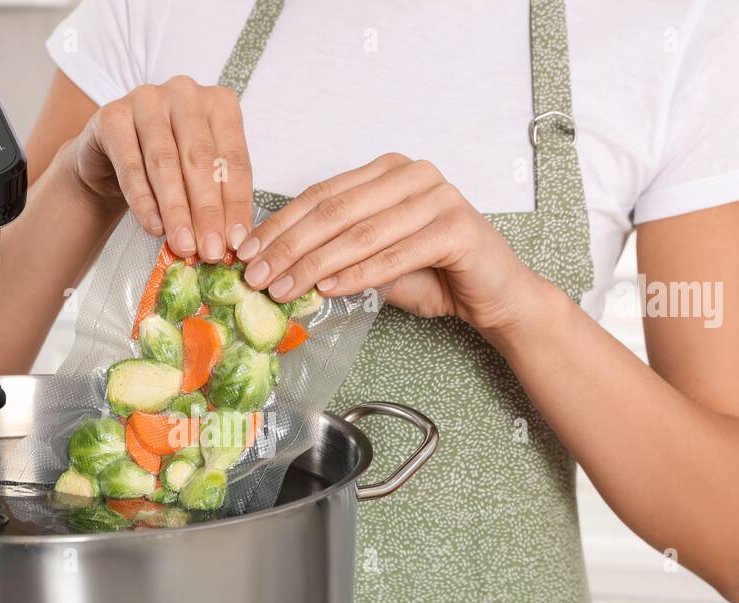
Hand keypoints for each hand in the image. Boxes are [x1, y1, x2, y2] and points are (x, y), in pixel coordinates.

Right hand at [71, 76, 251, 261]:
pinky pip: (130, 165)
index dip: (236, 205)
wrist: (111, 162)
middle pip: (200, 160)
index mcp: (219, 104)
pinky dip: (143, 201)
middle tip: (210, 251)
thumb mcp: (200, 179)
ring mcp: (146, 99)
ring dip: (176, 210)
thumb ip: (218, 201)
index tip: (237, 243)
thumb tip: (234, 242)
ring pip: (165, 163)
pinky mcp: (112, 115)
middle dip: (207, 212)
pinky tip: (154, 227)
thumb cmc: (167, 168)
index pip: (233, 160)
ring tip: (184, 246)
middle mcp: (185, 93)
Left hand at [233, 153, 549, 334]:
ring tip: (284, 289)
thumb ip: (332, 253)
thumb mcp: (371, 261)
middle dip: (288, 246)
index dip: (278, 225)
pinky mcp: (457, 227)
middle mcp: (412, 173)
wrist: (494, 296)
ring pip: (361, 232)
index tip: (245, 254)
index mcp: (386, 171)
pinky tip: (328, 290)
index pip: (320, 195)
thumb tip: (271, 266)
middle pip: (334, 210)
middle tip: (256, 276)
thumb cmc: (433, 275)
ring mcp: (438, 196)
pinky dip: (358, 274)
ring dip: (315, 265)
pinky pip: (396, 253)